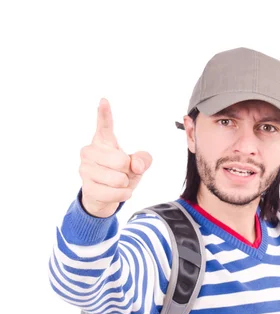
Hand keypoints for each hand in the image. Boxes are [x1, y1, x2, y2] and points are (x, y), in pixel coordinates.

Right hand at [79, 98, 151, 216]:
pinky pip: (114, 193)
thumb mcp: (137, 164)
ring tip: (118, 182)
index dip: (104, 114)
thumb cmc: (120, 173)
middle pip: (121, 161)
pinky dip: (122, 195)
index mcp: (102, 141)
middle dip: (128, 171)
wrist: (104, 196)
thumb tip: (135, 165)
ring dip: (125, 184)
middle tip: (122, 172)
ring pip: (118, 179)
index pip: (104, 126)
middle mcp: (89, 151)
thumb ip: (144, 159)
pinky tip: (120, 192)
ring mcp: (85, 169)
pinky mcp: (87, 187)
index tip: (104, 101)